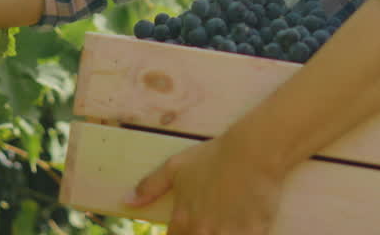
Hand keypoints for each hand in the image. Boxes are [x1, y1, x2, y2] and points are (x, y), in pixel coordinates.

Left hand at [125, 134, 284, 234]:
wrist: (252, 153)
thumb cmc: (213, 157)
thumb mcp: (176, 166)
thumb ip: (150, 186)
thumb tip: (126, 201)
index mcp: (183, 220)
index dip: (181, 234)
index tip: (191, 224)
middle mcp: (203, 232)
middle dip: (203, 231)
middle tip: (212, 218)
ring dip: (222, 233)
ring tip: (226, 220)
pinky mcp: (253, 234)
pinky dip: (245, 232)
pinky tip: (247, 223)